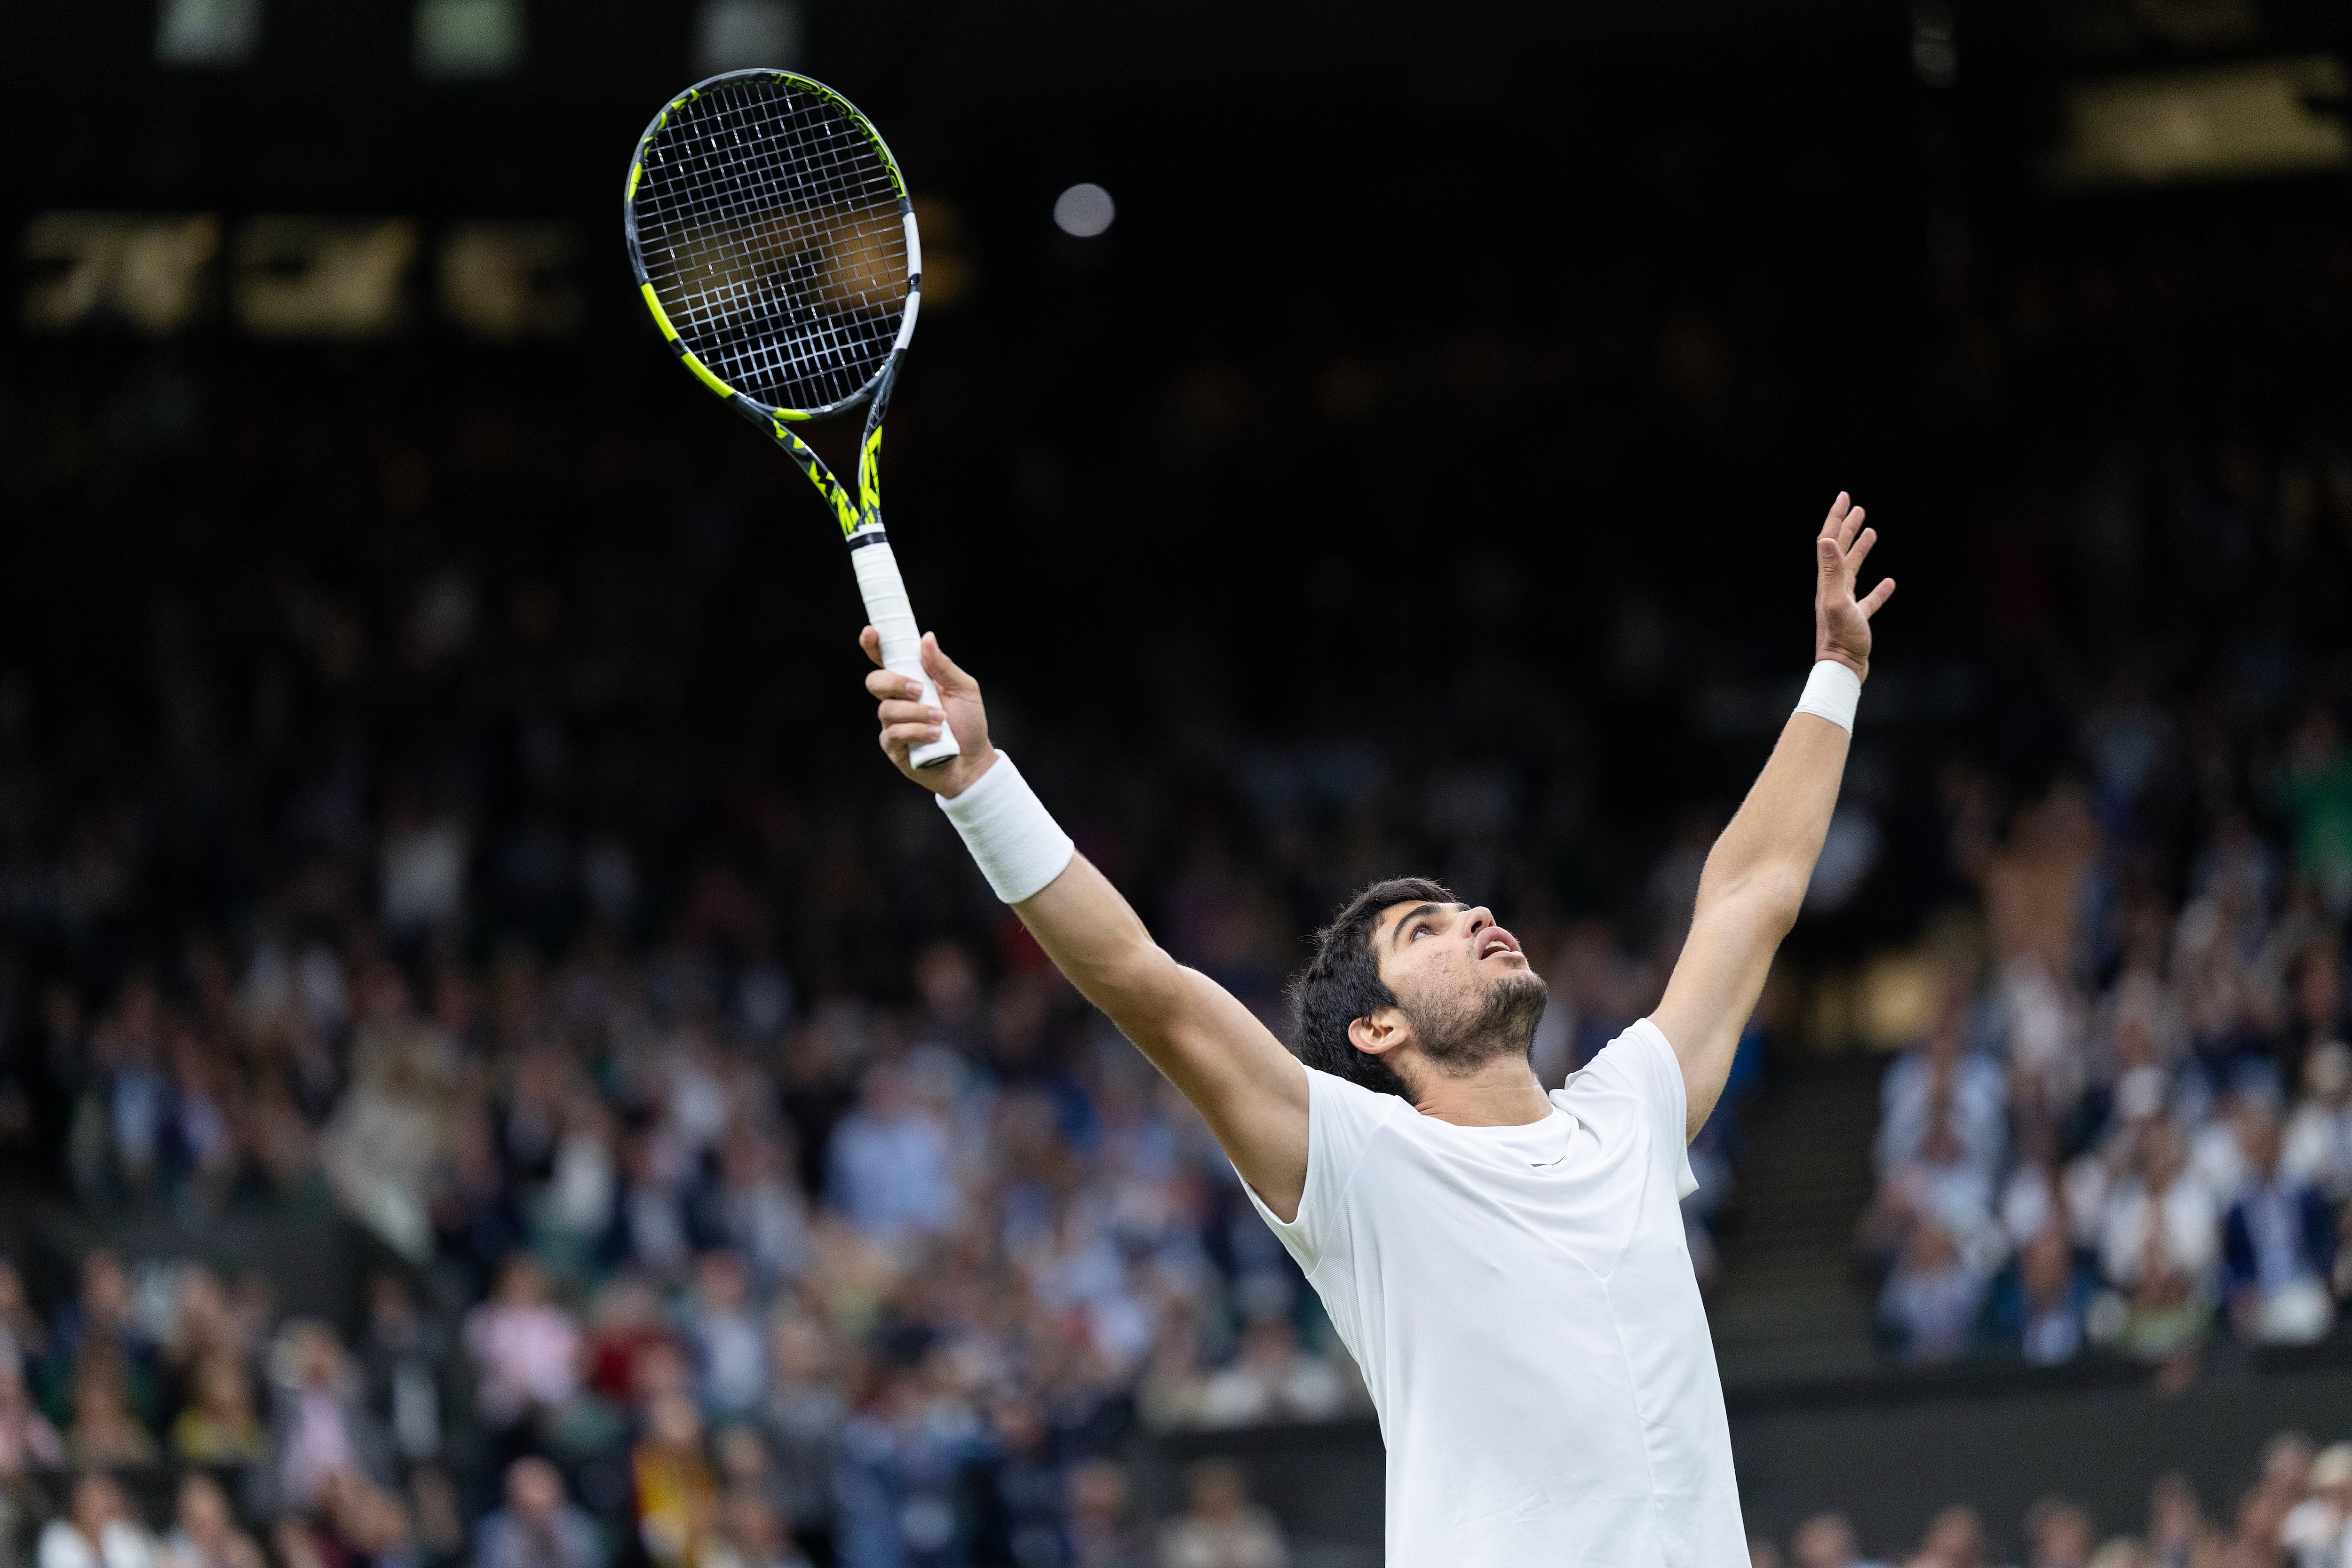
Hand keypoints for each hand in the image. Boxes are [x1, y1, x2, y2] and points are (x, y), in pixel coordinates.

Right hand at [861, 629, 997, 795]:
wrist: (973, 761)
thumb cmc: (968, 723)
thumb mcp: (964, 689)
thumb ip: (943, 666)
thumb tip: (927, 638)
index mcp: (912, 679)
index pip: (886, 659)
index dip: (873, 645)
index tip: (871, 633)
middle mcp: (898, 699)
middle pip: (875, 681)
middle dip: (895, 683)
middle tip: (919, 690)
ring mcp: (893, 723)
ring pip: (887, 709)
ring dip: (917, 713)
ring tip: (941, 721)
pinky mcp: (893, 746)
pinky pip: (894, 733)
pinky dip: (917, 732)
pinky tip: (935, 736)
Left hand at [1815, 492, 1894, 679]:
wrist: (1841, 669)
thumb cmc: (1840, 637)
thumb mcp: (1836, 601)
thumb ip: (1831, 571)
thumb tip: (1827, 540)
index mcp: (1827, 581)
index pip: (1830, 542)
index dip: (1836, 518)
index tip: (1844, 497)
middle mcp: (1832, 589)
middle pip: (1840, 551)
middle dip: (1847, 527)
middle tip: (1857, 507)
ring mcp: (1844, 603)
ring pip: (1853, 570)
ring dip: (1860, 550)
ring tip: (1871, 532)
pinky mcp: (1856, 619)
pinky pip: (1868, 599)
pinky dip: (1878, 589)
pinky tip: (1889, 582)